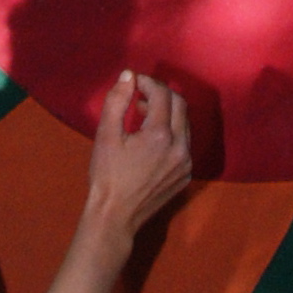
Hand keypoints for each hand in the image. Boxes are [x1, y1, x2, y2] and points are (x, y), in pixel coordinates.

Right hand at [84, 70, 192, 247]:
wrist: (115, 217)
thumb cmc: (107, 176)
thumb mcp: (106, 135)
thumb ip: (117, 101)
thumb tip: (128, 75)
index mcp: (160, 136)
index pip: (162, 94)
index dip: (148, 82)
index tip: (134, 82)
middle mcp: (180, 148)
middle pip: (180, 105)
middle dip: (161, 94)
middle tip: (139, 95)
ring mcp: (186, 163)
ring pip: (185, 124)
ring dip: (167, 113)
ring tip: (142, 115)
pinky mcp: (186, 175)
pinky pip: (184, 143)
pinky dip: (172, 133)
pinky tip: (151, 140)